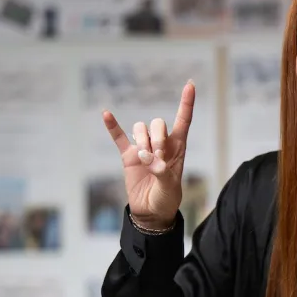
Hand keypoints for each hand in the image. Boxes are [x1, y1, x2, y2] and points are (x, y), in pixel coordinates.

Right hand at [103, 81, 194, 231]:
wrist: (150, 212)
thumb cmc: (166, 199)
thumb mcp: (170, 188)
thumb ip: (163, 173)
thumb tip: (151, 161)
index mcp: (178, 148)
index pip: (183, 120)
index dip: (186, 103)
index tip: (190, 84)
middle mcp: (161, 144)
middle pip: (157, 124)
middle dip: (157, 138)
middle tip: (157, 158)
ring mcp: (143, 148)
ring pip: (140, 129)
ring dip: (142, 142)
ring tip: (145, 161)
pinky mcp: (128, 156)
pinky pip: (119, 137)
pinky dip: (113, 126)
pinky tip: (106, 114)